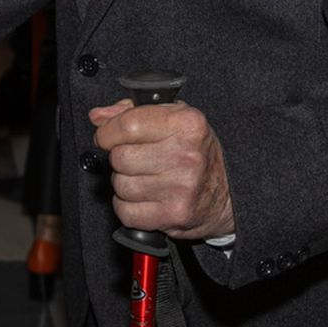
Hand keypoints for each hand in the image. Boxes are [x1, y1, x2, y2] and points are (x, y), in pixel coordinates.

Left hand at [91, 97, 234, 239]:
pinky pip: (126, 212)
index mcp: (187, 123)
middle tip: (136, 159)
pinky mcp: (175, 215)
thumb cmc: (197, 151)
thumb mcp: (174, 118)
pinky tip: (144, 198)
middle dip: (119, 158)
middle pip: (120, 157)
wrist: (229, 193)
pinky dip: (127, 207)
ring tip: (144, 178)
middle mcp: (185, 154)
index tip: (106, 136)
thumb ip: (132, 112)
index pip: (127, 125)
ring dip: (124, 183)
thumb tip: (98, 117)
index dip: (107, 132)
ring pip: (120, 185)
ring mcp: (181, 187)